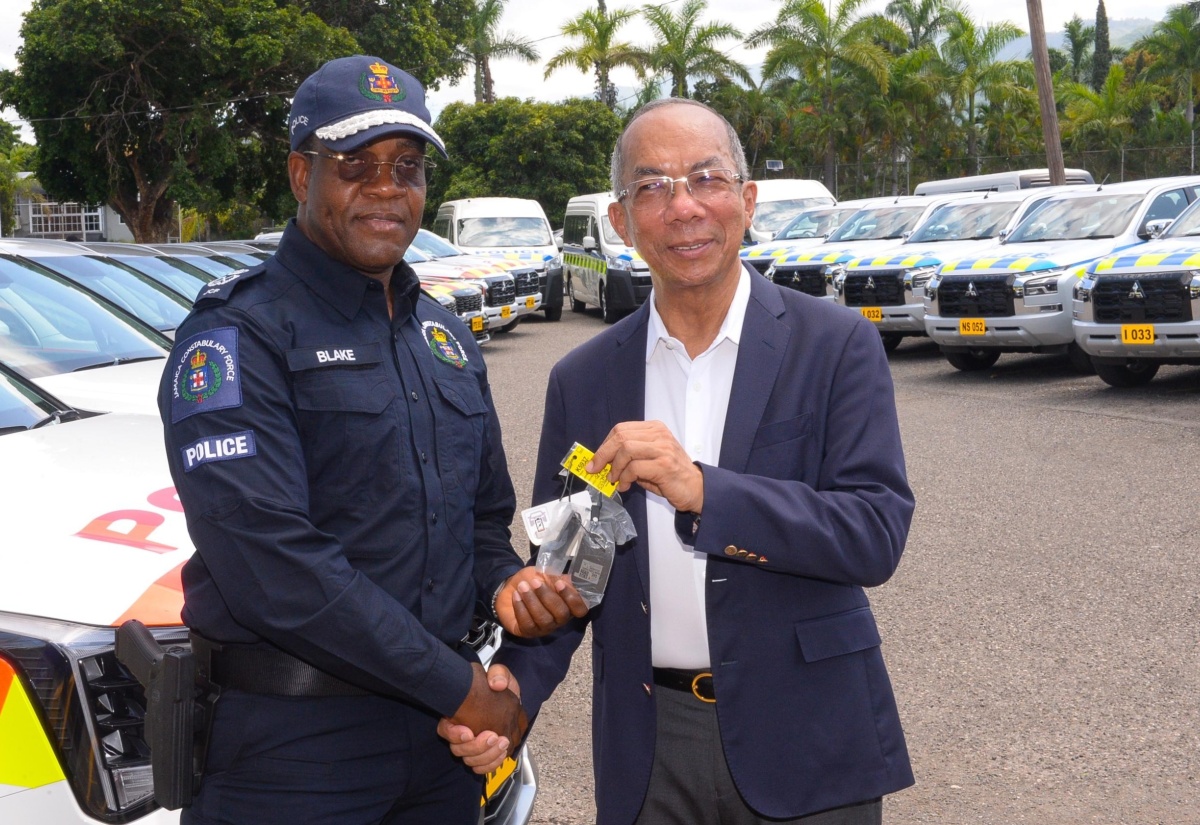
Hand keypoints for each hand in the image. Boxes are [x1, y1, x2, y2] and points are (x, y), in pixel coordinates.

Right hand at [438, 665, 520, 773]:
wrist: (510, 698)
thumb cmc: (500, 687)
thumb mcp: (500, 674)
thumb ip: (498, 673)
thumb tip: (497, 684)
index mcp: (459, 712)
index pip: (445, 729)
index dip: (454, 734)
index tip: (467, 732)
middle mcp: (461, 730)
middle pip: (458, 749)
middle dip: (476, 747)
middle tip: (493, 736)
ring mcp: (472, 744)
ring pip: (470, 760)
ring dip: (486, 756)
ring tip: (502, 743)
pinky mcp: (484, 753)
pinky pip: (481, 767)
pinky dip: (491, 764)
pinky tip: (501, 754)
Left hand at [495, 567, 588, 637]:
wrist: (510, 587)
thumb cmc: (532, 581)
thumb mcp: (546, 574)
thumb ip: (558, 578)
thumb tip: (569, 580)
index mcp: (568, 604)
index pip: (581, 609)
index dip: (573, 598)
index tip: (559, 583)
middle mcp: (559, 619)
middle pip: (561, 614)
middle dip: (547, 596)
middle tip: (534, 582)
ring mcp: (545, 627)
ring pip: (544, 619)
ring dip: (532, 601)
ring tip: (522, 587)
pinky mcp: (528, 632)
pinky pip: (528, 624)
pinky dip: (521, 608)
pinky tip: (516, 596)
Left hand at [587, 420, 703, 511]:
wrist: (696, 488)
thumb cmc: (670, 476)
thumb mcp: (649, 459)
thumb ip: (630, 456)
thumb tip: (603, 462)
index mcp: (655, 429)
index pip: (621, 429)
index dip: (605, 445)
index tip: (597, 460)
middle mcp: (659, 435)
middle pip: (620, 436)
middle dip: (603, 454)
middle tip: (596, 469)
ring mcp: (662, 449)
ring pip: (625, 449)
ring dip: (615, 468)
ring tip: (615, 480)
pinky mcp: (664, 465)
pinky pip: (634, 468)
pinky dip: (624, 478)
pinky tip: (625, 486)